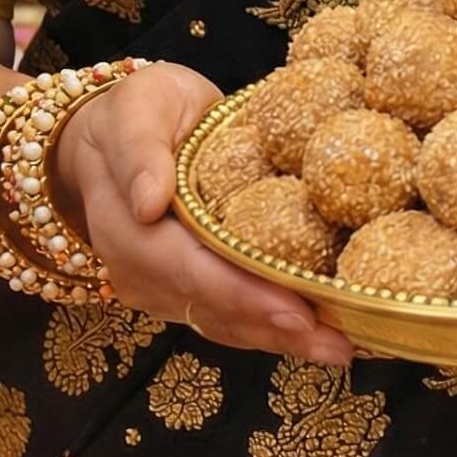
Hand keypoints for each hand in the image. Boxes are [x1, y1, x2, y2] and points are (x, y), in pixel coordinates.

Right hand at [48, 62, 354, 368]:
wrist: (116, 134)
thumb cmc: (135, 111)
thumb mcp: (135, 109)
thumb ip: (139, 150)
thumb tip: (148, 202)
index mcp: (126, 228)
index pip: (190, 270)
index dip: (244, 295)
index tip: (296, 311)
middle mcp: (142, 272)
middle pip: (214, 309)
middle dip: (277, 329)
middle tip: (339, 344)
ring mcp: (164, 288)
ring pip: (226, 324)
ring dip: (283, 340)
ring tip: (341, 347)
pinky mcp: (187, 290)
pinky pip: (230, 316)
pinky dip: (273, 328)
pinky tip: (319, 333)